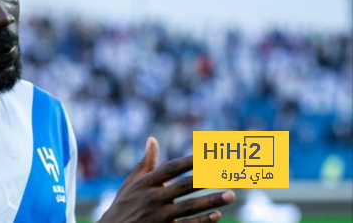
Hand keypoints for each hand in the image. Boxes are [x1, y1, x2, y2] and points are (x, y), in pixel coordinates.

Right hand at [99, 138, 234, 222]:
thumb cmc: (123, 205)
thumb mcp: (131, 183)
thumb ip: (145, 164)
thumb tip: (152, 140)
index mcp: (145, 183)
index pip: (171, 168)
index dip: (189, 161)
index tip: (208, 154)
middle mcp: (152, 198)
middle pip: (184, 186)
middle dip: (206, 178)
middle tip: (225, 172)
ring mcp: (158, 217)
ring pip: (189, 207)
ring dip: (211, 201)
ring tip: (230, 195)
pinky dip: (202, 221)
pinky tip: (217, 215)